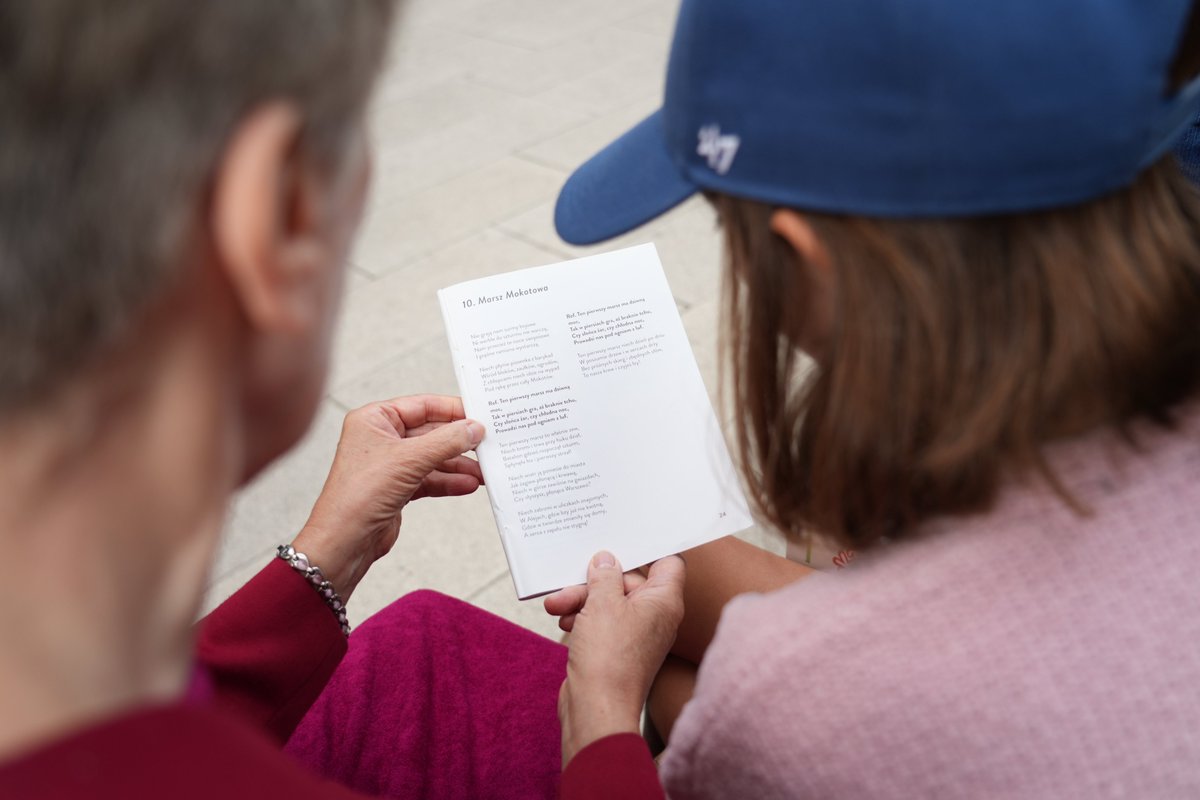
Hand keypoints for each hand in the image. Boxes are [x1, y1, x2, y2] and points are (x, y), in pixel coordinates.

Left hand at [291, 395, 483, 600]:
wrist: (344, 542)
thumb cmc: (358, 495)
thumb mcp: (409, 460)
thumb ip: (446, 441)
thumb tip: (473, 429)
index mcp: (374, 420)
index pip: (422, 405)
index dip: (452, 410)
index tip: (479, 416)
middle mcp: (381, 439)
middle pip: (431, 433)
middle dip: (459, 442)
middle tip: (486, 444)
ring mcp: (389, 465)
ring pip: (433, 458)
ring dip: (458, 465)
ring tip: (483, 471)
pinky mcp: (397, 488)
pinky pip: (430, 478)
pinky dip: (449, 482)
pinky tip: (468, 485)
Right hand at [545, 551, 685, 765]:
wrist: (596, 709)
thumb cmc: (609, 659)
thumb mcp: (602, 604)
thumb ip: (605, 575)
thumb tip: (606, 559)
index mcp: (664, 601)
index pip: (669, 563)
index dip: (648, 549)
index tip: (622, 539)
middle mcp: (655, 616)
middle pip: (628, 580)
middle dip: (596, 580)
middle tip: (571, 581)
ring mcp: (635, 633)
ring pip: (610, 601)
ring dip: (582, 599)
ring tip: (557, 605)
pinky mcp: (616, 648)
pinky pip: (601, 621)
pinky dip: (582, 618)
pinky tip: (563, 620)